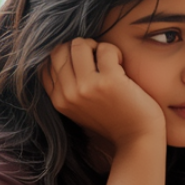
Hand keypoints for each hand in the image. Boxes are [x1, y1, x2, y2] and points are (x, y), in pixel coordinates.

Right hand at [43, 39, 163, 147]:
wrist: (138, 138)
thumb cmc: (113, 120)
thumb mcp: (80, 109)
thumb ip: (68, 89)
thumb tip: (64, 55)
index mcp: (59, 101)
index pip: (47, 65)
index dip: (64, 56)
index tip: (83, 62)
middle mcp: (68, 94)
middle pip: (60, 51)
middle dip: (79, 47)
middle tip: (97, 57)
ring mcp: (87, 87)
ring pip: (79, 45)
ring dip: (95, 46)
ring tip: (109, 59)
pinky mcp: (109, 81)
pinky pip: (105, 49)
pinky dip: (114, 50)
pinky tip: (121, 63)